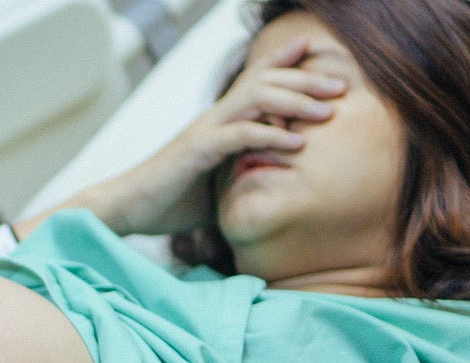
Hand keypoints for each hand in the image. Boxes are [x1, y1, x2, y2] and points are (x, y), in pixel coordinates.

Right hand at [100, 36, 344, 234]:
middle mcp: (213, 117)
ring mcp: (205, 130)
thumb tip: (273, 185)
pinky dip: (271, 135)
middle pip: (264, 81)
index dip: (282, 60)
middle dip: (305, 78)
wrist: (128, 208)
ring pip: (256, 98)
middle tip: (341, 85)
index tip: (310, 47)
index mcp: (218, 120)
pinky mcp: (197, 151)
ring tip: (328, 110)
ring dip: (296, 100)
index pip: (253, 80)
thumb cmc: (171, 199)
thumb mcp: (217, 182)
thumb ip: (242, 173)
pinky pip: (240, 135)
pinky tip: (297, 142)